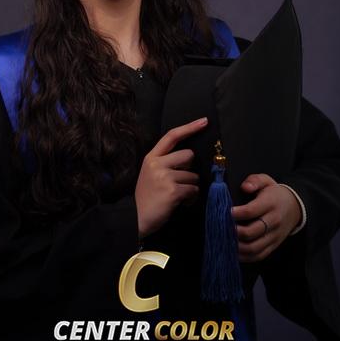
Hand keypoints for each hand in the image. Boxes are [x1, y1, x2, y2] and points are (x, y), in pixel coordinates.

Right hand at [135, 117, 207, 237]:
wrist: (136, 219)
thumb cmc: (147, 197)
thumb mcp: (150, 174)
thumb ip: (165, 163)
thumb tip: (188, 157)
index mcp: (151, 157)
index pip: (172, 136)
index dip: (189, 127)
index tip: (204, 121)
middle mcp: (157, 164)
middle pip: (188, 155)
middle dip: (189, 169)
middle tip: (180, 181)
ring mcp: (164, 177)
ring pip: (193, 176)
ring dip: (190, 187)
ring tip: (178, 196)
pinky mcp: (173, 190)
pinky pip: (193, 189)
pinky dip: (191, 198)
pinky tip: (181, 203)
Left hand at [231, 173, 301, 261]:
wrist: (295, 207)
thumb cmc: (274, 193)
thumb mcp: (266, 180)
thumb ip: (254, 180)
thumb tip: (245, 187)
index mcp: (270, 204)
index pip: (251, 211)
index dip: (236, 213)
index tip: (224, 212)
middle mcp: (273, 221)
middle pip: (251, 232)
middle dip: (233, 232)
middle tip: (220, 228)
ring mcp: (274, 236)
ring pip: (254, 247)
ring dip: (237, 247)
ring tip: (224, 241)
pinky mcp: (273, 245)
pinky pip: (259, 255)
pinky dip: (245, 257)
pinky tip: (233, 252)